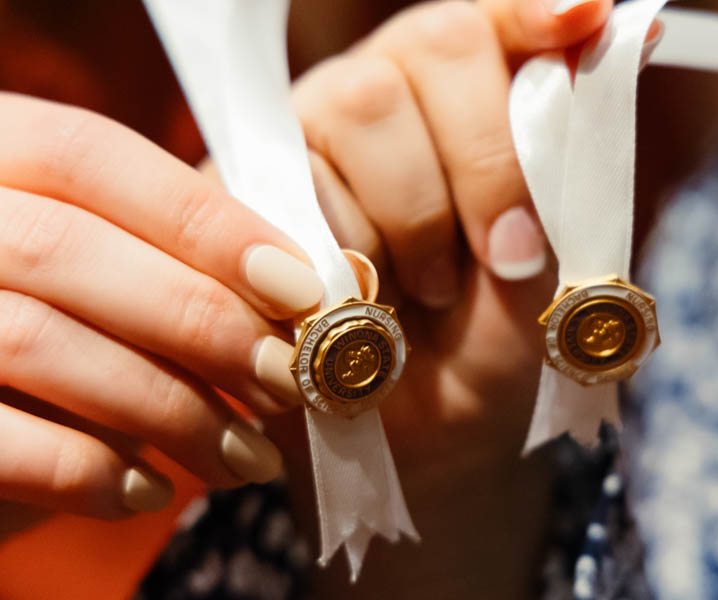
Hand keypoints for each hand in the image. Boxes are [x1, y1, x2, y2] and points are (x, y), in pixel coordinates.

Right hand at [0, 93, 330, 534]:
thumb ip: (192, 260)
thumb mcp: (114, 273)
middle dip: (201, 320)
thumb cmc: (64, 329)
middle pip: (64, 247)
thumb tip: (330, 280)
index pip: (91, 156)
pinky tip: (152, 490)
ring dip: (168, 407)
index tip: (301, 289)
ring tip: (247, 454)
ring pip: (35, 341)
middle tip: (287, 379)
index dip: (206, 223)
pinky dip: (87, 472)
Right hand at [261, 1, 653, 596]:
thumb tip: (625, 43)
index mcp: (474, 99)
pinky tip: (359, 301)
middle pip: (436, 44)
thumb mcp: (556, 269)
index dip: (535, 10)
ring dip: (412, 220)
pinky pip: (296, 180)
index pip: (498, 19)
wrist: (415, 431)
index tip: (587, 18)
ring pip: (364, 107)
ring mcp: (317, 126)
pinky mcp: (251, 180)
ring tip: (422, 296)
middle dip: (485, 161)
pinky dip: (345, 254)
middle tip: (508, 257)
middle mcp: (394, 90)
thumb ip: (569, 171)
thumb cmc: (490, 342)